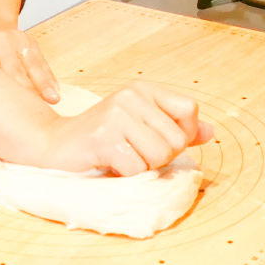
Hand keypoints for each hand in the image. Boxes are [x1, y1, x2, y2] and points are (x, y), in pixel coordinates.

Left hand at [0, 0, 59, 103]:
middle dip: (16, 97)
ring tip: (47, 109)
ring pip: (27, 68)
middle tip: (23, 123)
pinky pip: (40, 62)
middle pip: (9, 73)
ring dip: (37, 90)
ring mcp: (15, 41)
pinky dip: (47, 79)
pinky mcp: (29, 42)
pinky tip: (54, 95)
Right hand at [39, 81, 213, 176]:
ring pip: (159, 155)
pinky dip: (126, 175)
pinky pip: (138, 168)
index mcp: (142, 89)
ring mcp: (115, 114)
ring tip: (121, 157)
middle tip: (132, 152)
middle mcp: (130, 95)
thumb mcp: (142, 128)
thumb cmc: (102, 140)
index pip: (188, 109)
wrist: (55, 146)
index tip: (156, 139)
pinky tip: (109, 164)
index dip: (181, 134)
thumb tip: (210, 132)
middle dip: (159, 157)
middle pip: (176, 139)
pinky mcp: (103, 137)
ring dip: (142, 167)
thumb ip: (176, 129)